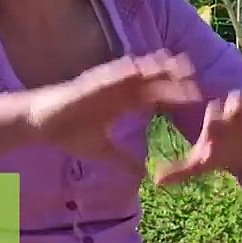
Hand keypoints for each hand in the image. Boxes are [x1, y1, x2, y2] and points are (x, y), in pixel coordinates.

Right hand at [25, 51, 202, 175]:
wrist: (42, 124)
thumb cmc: (68, 133)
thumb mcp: (103, 151)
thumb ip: (123, 160)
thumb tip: (142, 176)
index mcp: (123, 103)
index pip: (155, 97)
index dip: (175, 96)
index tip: (197, 98)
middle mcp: (118, 90)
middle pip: (153, 81)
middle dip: (175, 78)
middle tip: (199, 78)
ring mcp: (107, 83)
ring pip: (139, 72)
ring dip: (160, 68)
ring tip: (182, 66)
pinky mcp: (94, 81)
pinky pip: (116, 72)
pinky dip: (133, 69)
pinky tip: (149, 67)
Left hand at [153, 82, 241, 185]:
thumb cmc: (221, 155)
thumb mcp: (201, 164)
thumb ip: (180, 171)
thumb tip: (156, 181)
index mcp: (215, 121)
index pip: (213, 114)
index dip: (215, 119)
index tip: (216, 125)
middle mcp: (232, 110)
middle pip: (233, 103)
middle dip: (235, 107)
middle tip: (237, 109)